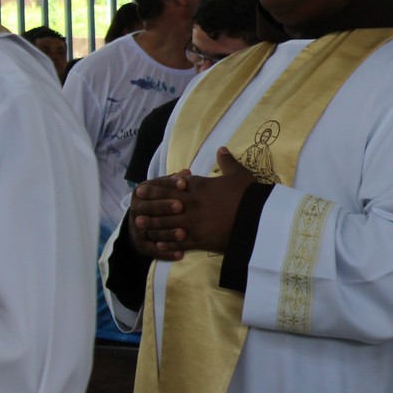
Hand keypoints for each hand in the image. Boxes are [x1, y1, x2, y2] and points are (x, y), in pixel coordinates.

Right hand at [128, 171, 193, 259]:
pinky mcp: (141, 244)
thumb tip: (188, 173)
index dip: (169, 184)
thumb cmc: (161, 200)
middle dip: (164, 206)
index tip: (184, 184)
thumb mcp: (166, 189)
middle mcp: (136, 209)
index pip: (154, 187)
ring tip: (183, 233)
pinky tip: (180, 255)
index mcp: (141, 192)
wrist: (142, 223)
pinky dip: (165, 253)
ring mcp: (136, 227)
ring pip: (151, 229)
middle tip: (180, 206)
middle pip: (149, 207)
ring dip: (167, 232)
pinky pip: (152, 250)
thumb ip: (175, 181)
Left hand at [129, 148, 257, 256]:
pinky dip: (167, 243)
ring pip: (166, 223)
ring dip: (152, 224)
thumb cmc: (250, 195)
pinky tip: (158, 244)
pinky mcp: (198, 239)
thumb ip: (227, 162)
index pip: (173, 185)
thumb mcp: (240, 175)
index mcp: (200, 186)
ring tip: (140, 224)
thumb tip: (221, 148)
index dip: (157, 186)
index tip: (144, 187)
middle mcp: (191, 203)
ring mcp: (192, 222)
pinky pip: (177, 241)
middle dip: (149, 204)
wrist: (258, 219)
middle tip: (135, 204)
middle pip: (164, 203)